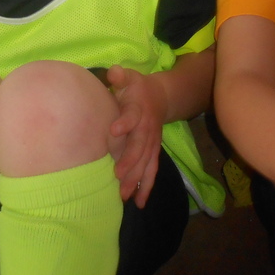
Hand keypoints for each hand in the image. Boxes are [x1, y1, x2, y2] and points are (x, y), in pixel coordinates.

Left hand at [107, 65, 165, 207]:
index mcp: (139, 109)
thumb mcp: (130, 77)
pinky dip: (146, 187)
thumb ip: (120, 76)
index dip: (124, 122)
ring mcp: (152, 142)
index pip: (132, 116)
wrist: (161, 97)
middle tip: (117, 174)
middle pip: (140, 146)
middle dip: (130, 161)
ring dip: (136, 179)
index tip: (113, 131)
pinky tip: (138, 203)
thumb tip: (113, 72)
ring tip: (124, 196)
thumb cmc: (137, 88)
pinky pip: (152, 171)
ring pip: (146, 163)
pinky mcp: (153, 152)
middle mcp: (147, 128)